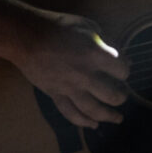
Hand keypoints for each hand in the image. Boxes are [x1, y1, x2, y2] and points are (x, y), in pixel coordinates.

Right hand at [14, 11, 129, 128]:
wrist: (26, 37)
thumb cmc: (58, 27)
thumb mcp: (87, 27)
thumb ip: (106, 43)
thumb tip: (121, 57)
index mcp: (94, 55)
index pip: (121, 70)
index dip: (125, 70)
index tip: (123, 70)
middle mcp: (84, 75)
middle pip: (111, 95)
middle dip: (121, 97)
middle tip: (123, 95)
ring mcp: (69, 87)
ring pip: (93, 109)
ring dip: (108, 116)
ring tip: (118, 119)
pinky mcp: (55, 95)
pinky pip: (71, 113)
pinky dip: (83, 122)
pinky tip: (93, 125)